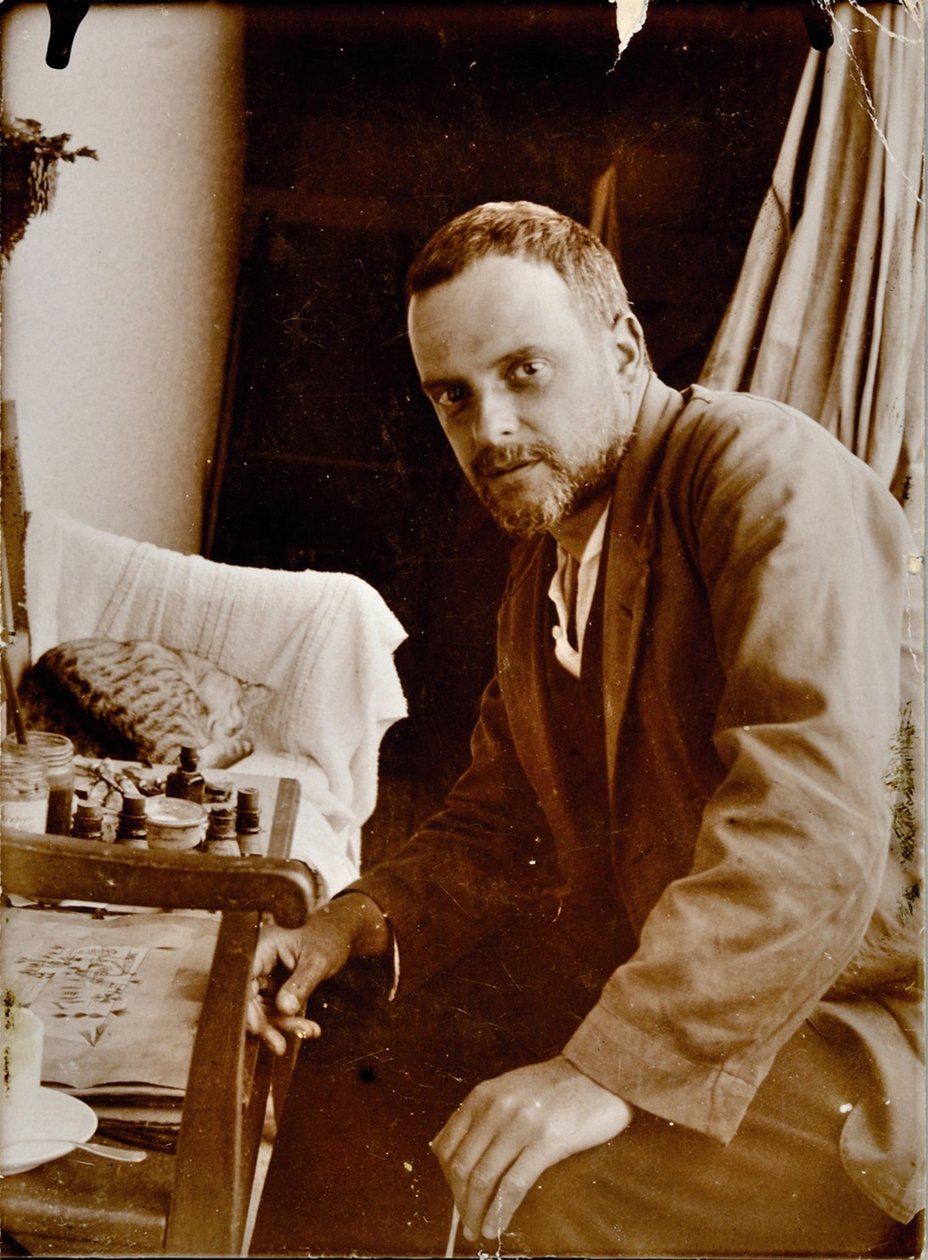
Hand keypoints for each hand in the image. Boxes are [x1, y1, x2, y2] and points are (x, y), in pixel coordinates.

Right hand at [247, 892, 389, 1054]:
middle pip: (249, 1000)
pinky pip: (275, 1013)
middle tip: (280, 1046)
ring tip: (309, 1032)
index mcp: (262, 947)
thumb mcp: (318, 960)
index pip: (243, 980)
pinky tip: (311, 1029)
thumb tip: (284, 1008)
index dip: (246, 1006)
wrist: (337, 939)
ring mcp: (265, 979)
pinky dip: (291, 1024)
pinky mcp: (273, 992)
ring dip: (282, 1027)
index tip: (257, 1028)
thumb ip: (301, 984)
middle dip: (264, 1024)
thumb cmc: (327, 940)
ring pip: (262, 1011)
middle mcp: (258, 964)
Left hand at [431, 1055, 632, 1242]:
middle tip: (467, 1225)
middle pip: (462, 1166)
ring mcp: (520, 1124)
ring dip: (476, 1212)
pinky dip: (500, 1212)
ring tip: (480, 1232)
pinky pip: (513, 1185)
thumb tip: (451, 1152)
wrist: (599, 1073)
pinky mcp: (547, 1141)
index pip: (447, 1145)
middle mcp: (496, 1108)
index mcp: (483, 1096)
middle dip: (460, 1202)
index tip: (456, 1198)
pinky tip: (498, 1227)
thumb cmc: (555, 1087)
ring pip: (483, 1179)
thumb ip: (482, 1115)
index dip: (446, 1180)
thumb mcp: (509, 1090)